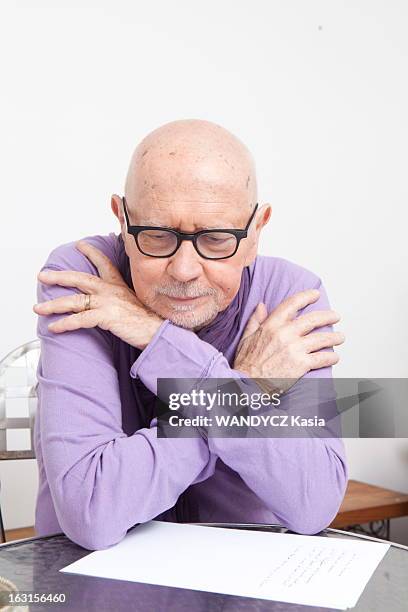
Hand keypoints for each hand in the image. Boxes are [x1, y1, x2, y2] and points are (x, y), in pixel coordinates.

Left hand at [33, 241, 163, 349]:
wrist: (157, 331)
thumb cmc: (147, 321)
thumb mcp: (133, 302)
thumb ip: (120, 298)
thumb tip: (111, 303)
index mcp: (118, 285)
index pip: (103, 263)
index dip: (91, 252)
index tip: (80, 244)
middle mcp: (110, 291)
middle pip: (80, 279)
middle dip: (59, 277)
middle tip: (43, 275)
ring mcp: (107, 303)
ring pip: (74, 301)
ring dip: (53, 305)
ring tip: (38, 308)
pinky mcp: (106, 317)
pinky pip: (80, 320)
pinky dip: (65, 324)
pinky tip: (54, 328)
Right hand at [233, 289, 344, 393]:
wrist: (248, 383)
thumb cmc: (247, 363)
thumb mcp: (247, 336)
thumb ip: (256, 320)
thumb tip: (261, 305)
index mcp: (272, 325)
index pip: (292, 304)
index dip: (306, 297)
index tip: (315, 295)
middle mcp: (285, 334)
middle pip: (313, 320)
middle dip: (327, 316)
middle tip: (335, 316)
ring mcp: (295, 349)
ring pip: (321, 338)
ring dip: (334, 337)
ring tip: (340, 337)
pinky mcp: (301, 364)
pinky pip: (322, 358)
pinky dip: (331, 357)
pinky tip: (334, 357)